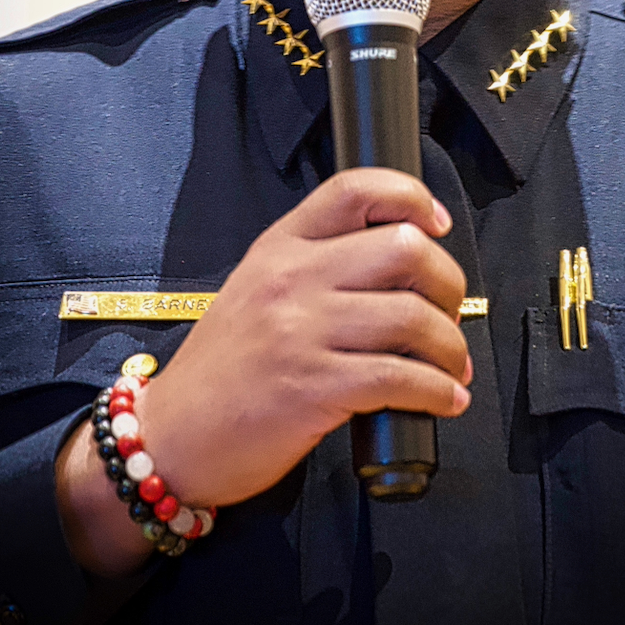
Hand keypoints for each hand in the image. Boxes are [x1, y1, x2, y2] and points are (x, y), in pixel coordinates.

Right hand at [57, 168, 468, 574]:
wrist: (172, 436)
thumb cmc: (225, 366)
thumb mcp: (258, 289)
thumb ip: (316, 267)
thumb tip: (403, 265)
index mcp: (280, 245)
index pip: (354, 189)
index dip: (410, 197)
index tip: (437, 225)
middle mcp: (292, 278)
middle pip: (403, 248)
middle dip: (448, 284)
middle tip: (450, 313)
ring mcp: (300, 331)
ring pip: (412, 315)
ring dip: (450, 346)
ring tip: (452, 366)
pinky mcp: (311, 388)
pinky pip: (399, 378)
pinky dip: (437, 391)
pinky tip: (444, 400)